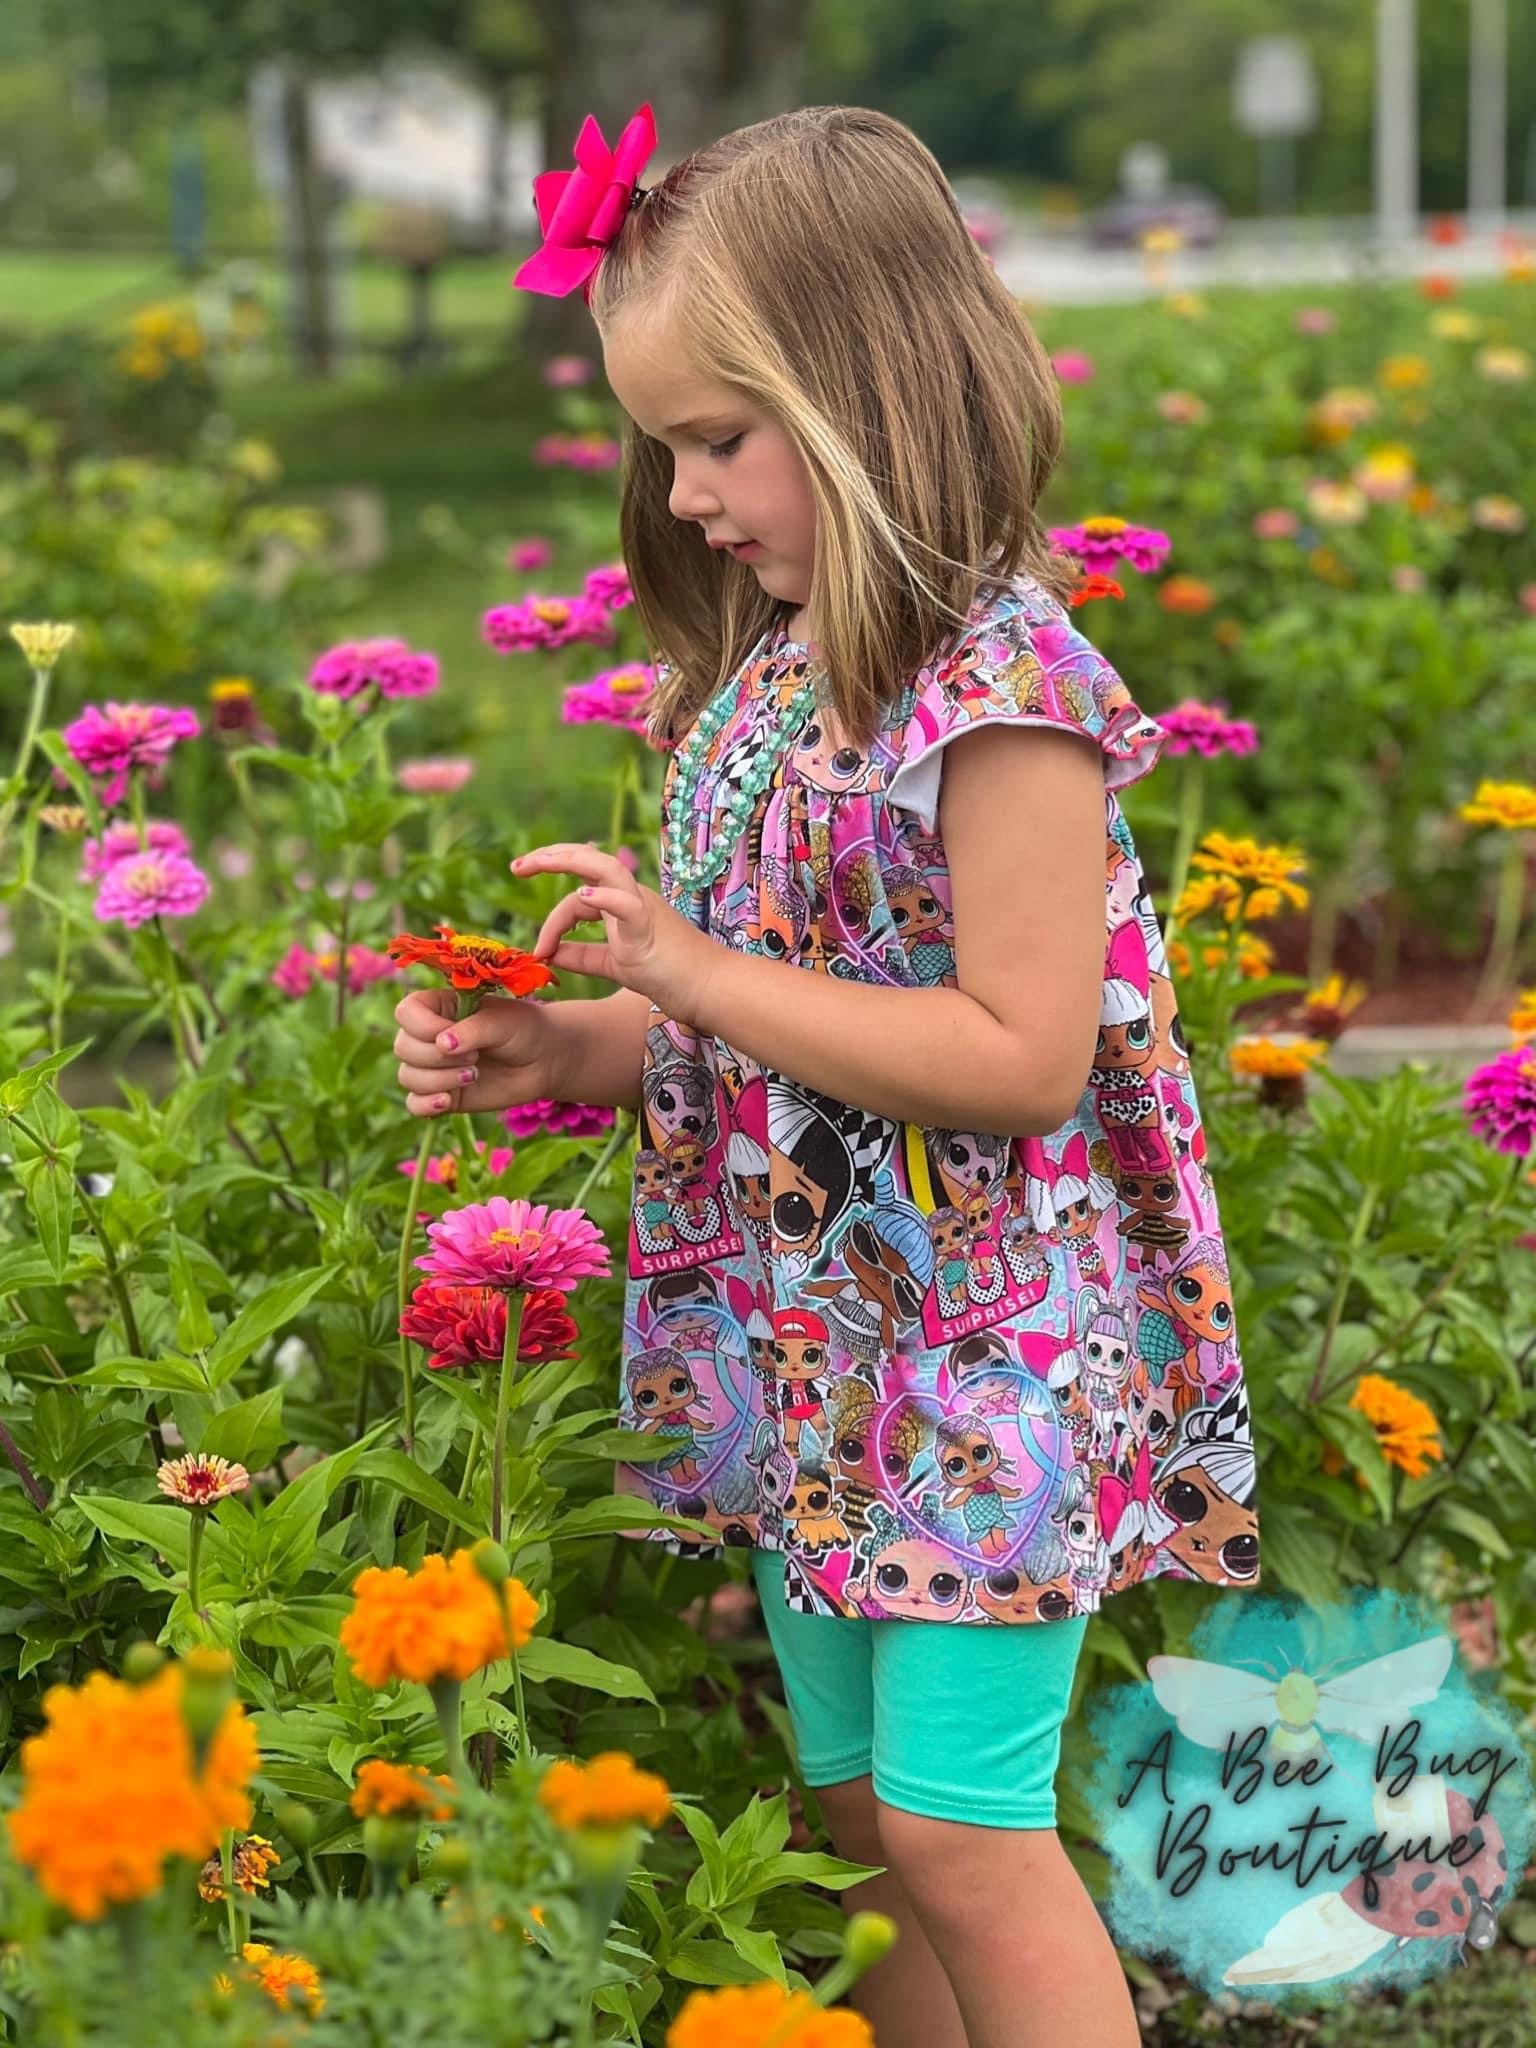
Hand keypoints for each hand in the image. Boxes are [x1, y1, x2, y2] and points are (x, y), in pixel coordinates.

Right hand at [393, 986, 561, 1117]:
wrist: (544, 1061)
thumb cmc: (524, 1030)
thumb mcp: (502, 1021)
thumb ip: (473, 1030)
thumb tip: (443, 1044)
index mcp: (438, 1007)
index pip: (406, 1013)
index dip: (424, 1026)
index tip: (453, 1034)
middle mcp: (429, 1036)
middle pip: (403, 1048)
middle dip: (437, 1057)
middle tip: (476, 1057)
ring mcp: (433, 1067)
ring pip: (408, 1077)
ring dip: (439, 1080)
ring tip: (474, 1075)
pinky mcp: (442, 1094)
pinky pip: (414, 1104)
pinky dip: (425, 1105)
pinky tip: (447, 1102)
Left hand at [512, 842, 717, 1018]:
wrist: (711, 989)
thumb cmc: (670, 976)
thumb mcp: (615, 965)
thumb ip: (583, 956)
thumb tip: (549, 953)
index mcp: (624, 904)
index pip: (578, 899)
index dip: (552, 924)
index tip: (536, 952)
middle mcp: (632, 897)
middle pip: (589, 861)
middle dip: (550, 858)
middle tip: (516, 865)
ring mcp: (643, 908)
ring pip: (604, 869)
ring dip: (568, 860)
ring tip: (537, 862)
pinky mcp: (650, 928)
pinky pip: (626, 904)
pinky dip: (604, 896)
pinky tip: (583, 894)